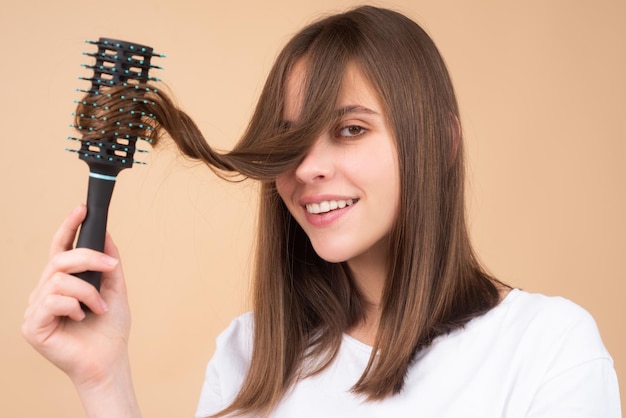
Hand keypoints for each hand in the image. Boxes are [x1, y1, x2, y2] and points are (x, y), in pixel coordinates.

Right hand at [22, 204, 131, 388]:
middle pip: (59, 260)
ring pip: (58, 279)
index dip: (68, 227)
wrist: (108, 360)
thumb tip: (106, 235)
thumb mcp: (115, 290)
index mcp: (63, 283)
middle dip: (88, 257)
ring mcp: (37, 308)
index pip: (60, 249)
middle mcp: (46, 292)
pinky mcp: (33, 326)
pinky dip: (75, 306)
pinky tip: (83, 317)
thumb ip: (109, 264)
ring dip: (87, 291)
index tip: (82, 209)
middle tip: (111, 266)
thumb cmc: (109, 330)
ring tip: (99, 307)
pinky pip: (52, 300)